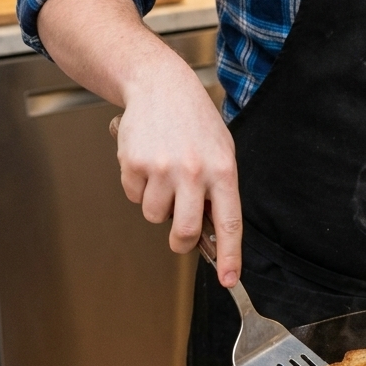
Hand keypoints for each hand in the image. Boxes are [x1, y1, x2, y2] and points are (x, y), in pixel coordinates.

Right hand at [38, 0, 242, 286]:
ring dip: (158, 204)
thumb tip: (213, 231)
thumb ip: (218, 189)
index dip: (231, 255)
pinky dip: (139, 186)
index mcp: (222, 170)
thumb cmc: (194, 120)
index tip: (231, 279)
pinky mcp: (134, 165)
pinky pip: (134, 196)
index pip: (230, 222)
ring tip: (165, 173)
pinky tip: (148, 162)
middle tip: (180, 233)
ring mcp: (162, 169)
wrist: (160, 86)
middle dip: (181, 241)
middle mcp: (193, 172)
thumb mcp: (220, 151)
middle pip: (185, 231)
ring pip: (155, 216)